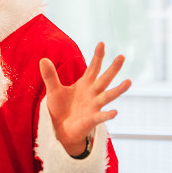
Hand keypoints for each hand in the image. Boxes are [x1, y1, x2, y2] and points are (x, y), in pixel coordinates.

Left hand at [40, 42, 130, 156]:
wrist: (61, 128)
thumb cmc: (60, 108)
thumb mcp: (53, 90)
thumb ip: (50, 76)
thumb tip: (43, 59)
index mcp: (85, 84)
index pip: (93, 68)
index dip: (97, 56)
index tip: (102, 43)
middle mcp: (92, 93)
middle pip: (104, 78)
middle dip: (113, 68)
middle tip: (122, 56)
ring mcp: (94, 106)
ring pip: (108, 96)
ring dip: (119, 89)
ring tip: (129, 82)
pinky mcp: (92, 119)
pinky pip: (101, 117)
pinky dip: (107, 115)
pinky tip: (114, 112)